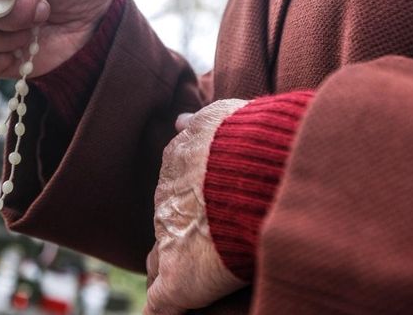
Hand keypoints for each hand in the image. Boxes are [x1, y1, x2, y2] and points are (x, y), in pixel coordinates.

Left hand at [144, 99, 248, 314]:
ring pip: (159, 262)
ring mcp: (170, 241)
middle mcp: (168, 203)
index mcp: (179, 167)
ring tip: (179, 286)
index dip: (186, 205)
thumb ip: (200, 120)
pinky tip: (165, 313)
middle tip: (188, 250)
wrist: (253, 173)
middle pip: (164, 226)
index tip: (198, 212)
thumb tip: (179, 118)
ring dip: (169, 271)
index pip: (176, 191)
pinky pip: (162, 302)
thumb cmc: (249, 142)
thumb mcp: (222, 116)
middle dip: (175, 236)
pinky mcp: (179, 278)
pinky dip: (165, 308)